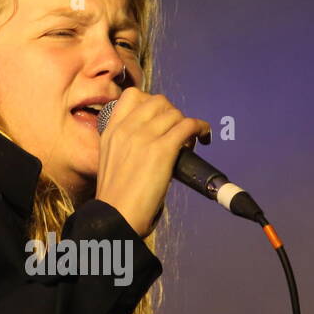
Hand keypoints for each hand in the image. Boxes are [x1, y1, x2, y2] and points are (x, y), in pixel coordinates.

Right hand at [93, 89, 210, 238]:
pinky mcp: (162, 150)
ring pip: (175, 113)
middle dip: (172, 113)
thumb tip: (149, 142)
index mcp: (111, 131)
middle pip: (158, 102)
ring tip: (189, 141)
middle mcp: (127, 128)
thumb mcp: (109, 161)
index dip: (152, 103)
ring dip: (186, 123)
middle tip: (177, 131)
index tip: (160, 117)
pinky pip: (188, 126)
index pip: (133, 96)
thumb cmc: (116, 198)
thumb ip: (125, 145)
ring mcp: (144, 137)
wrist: (115, 216)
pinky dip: (200, 128)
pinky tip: (204, 138)